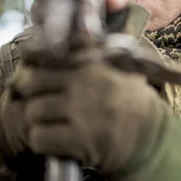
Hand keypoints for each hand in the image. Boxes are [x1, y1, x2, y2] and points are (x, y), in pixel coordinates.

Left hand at [12, 58, 167, 174]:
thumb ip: (94, 51)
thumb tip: (60, 39)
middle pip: (32, 83)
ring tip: (49, 122)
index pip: (45, 56)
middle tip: (38, 102)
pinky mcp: (78, 139)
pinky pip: (39, 137)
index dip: (33, 67)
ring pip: (32, 111)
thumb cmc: (130, 101)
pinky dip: (41, 141)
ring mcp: (81, 110)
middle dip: (29, 94)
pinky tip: (54, 140)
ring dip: (36, 120)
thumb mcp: (119, 66)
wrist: (150, 138)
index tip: (35, 75)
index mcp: (93, 61)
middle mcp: (86, 81)